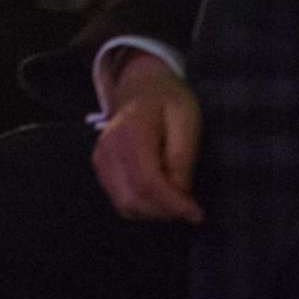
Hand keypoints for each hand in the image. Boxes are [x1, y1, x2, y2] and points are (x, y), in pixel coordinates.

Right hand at [92, 52, 203, 223]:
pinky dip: (142, 206)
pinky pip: (120, 200)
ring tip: (174, 198)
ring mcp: (101, 158)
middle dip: (165, 212)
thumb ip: (182, 158)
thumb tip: (179, 194)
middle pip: (133, 200)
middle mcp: (109, 148)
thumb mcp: (186, 120)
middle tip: (188, 207)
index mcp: (131, 132)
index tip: (197, 214)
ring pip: (125, 205)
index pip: (147, 182)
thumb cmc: (168, 100)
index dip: (173, 205)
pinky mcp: (101, 166)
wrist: (140, 84)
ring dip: (154, 212)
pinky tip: (159, 193)